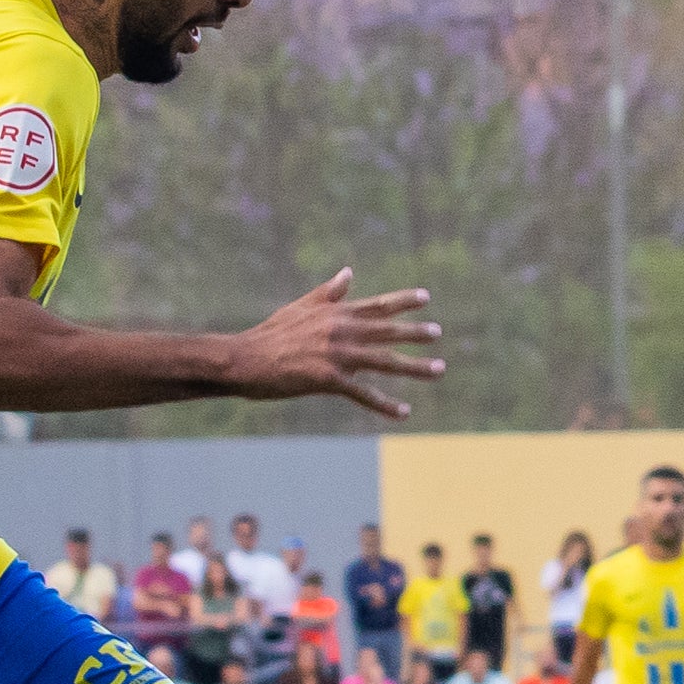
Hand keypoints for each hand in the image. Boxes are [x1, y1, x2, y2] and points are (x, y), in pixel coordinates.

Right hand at [228, 270, 444, 417]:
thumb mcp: (301, 306)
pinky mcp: (329, 379)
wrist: (245, 358)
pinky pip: (364, 394)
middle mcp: (342, 330)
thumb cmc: (271, 333)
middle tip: (437, 333)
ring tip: (438, 370)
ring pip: (384, 361)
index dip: (403, 301)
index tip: (425, 298)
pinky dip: (385, 404)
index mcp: (336, 313)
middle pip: (387, 331)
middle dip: (415, 332)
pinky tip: (404, 412)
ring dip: (414, 366)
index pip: (377, 305)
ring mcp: (337, 355)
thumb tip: (349, 272)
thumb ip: (329, 292)